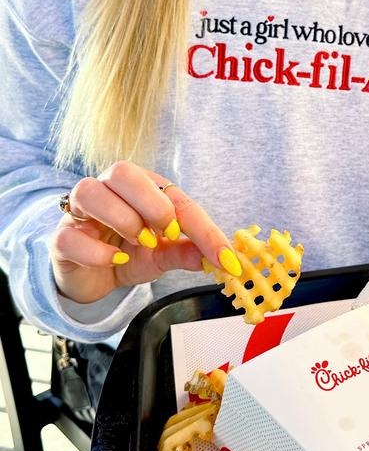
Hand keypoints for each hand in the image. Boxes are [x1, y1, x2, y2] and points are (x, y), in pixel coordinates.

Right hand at [50, 161, 240, 303]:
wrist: (91, 279)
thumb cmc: (127, 254)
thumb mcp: (162, 256)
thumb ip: (186, 253)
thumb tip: (220, 260)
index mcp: (141, 188)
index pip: (176, 198)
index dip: (204, 229)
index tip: (226, 258)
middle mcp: (109, 190)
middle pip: (123, 171)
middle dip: (152, 203)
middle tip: (167, 233)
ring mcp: (81, 211)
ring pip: (91, 192)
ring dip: (123, 220)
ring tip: (140, 244)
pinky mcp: (61, 237)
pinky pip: (71, 234)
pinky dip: (97, 251)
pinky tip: (115, 261)